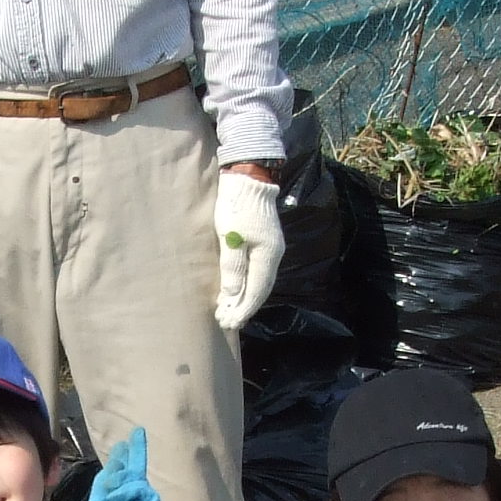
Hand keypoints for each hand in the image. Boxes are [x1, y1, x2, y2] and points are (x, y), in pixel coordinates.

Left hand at [81, 427, 169, 500]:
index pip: (123, 472)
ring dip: (120, 484)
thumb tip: (114, 463)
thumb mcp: (98, 500)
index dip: (124, 457)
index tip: (124, 444)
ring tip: (114, 499)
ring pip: (134, 477)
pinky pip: (139, 487)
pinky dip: (127, 492)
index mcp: (119, 495)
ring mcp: (144, 499)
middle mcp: (134, 495)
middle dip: (135, 451)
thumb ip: (105, 481)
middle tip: (137, 433)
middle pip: (135, 468)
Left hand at [212, 170, 283, 330]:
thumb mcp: (230, 236)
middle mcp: (274, 255)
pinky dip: (247, 284)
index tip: (229, 323)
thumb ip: (233, 266)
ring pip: (259, 280)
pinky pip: (258, 270)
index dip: (243, 309)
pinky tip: (238, 289)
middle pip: (260, 288)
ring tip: (230, 311)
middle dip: (243, 307)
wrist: (248, 177)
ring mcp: (271, 248)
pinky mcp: (264, 241)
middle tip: (226, 323)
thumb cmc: (237, 205)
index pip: (257, 290)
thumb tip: (233, 294)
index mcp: (268, 255)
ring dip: (245, 297)